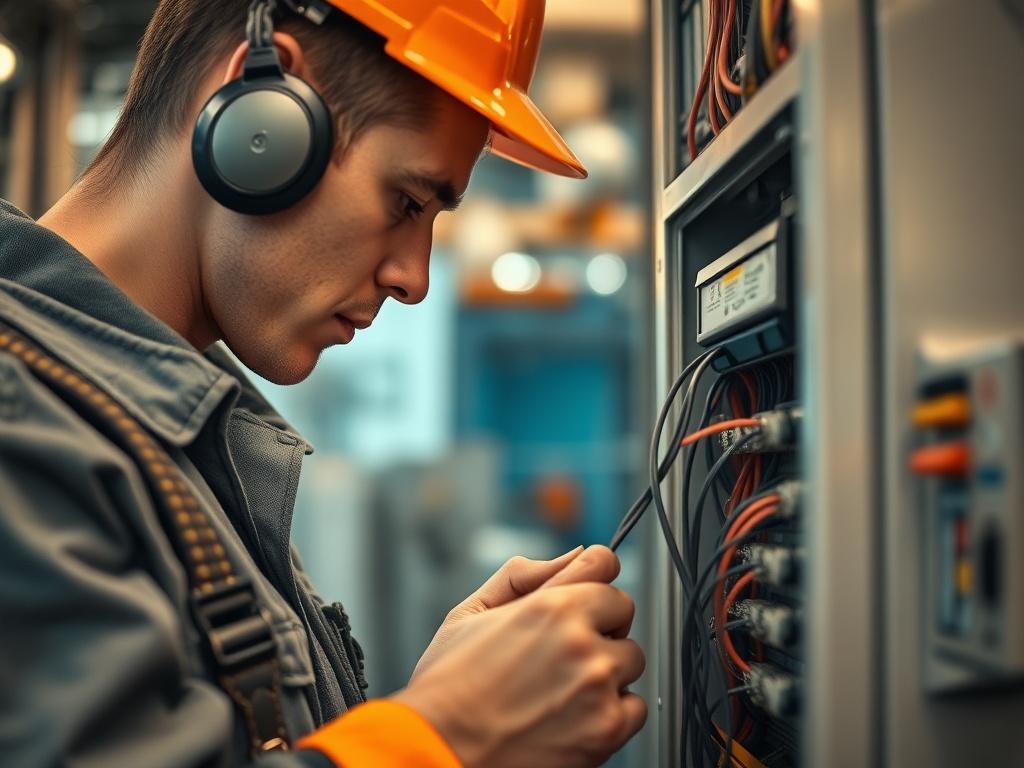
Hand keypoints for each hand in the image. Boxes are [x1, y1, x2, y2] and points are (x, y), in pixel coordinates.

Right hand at [394, 576, 645, 766]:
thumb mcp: (468, 613)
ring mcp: (597, 686)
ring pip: (632, 660)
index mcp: (548, 607)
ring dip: (607, 669)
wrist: (439, 751)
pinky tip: (576, 714)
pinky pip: (636, 707)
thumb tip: (570, 557)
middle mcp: (580, 642)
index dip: (592, 576)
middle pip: (624, 611)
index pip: (604, 563)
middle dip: (600, 623)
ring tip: (563, 686)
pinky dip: (614, 710)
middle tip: (565, 649)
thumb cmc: (448, 688)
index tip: (585, 594)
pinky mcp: (607, 729)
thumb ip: (521, 577)